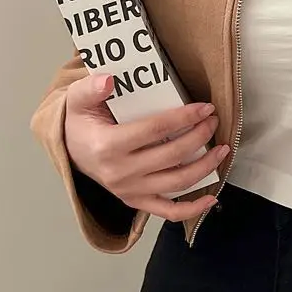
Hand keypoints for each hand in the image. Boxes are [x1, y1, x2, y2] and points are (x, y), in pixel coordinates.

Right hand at [64, 73, 228, 221]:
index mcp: (108, 146)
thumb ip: (90, 88)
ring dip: (205, 166)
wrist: (70, 152)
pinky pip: (167, 211)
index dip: (185, 117)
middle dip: (200, 136)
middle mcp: (120, 172)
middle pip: (173, 155)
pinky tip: (211, 198)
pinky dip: (192, 209)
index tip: (206, 108)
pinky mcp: (136, 202)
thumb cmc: (81, 124)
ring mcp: (129, 190)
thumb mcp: (78, 101)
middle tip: (213, 121)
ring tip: (222, 149)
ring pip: (177, 182)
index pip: (156, 130)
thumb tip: (108, 80)